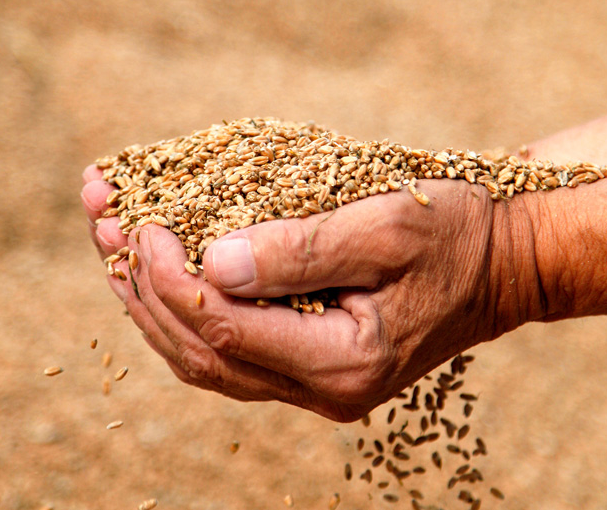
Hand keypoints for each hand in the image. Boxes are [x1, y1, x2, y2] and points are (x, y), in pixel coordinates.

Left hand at [82, 164, 538, 420]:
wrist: (501, 266)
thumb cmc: (455, 236)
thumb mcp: (387, 227)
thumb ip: (301, 249)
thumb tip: (211, 261)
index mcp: (344, 361)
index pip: (224, 328)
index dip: (169, 275)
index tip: (141, 218)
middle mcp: (323, 389)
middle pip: (202, 353)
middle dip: (143, 289)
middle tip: (105, 226)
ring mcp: (315, 385)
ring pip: (206, 361)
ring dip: (153, 305)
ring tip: (113, 249)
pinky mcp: (309, 365)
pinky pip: (228, 352)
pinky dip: (185, 315)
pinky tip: (160, 279)